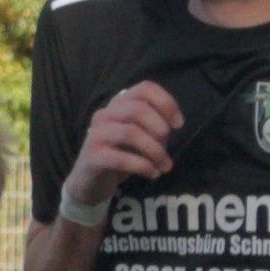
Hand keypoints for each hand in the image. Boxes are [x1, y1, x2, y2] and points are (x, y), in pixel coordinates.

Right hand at [59, 80, 181, 222]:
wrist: (91, 182)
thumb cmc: (120, 155)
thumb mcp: (140, 137)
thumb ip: (155, 126)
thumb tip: (172, 125)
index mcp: (118, 105)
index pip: (144, 89)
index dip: (166, 103)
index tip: (178, 124)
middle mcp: (104, 114)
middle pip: (138, 108)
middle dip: (160, 128)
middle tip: (167, 148)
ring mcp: (96, 134)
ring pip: (130, 132)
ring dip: (155, 151)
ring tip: (164, 166)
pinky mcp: (92, 156)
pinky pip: (122, 158)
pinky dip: (143, 166)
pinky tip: (153, 174)